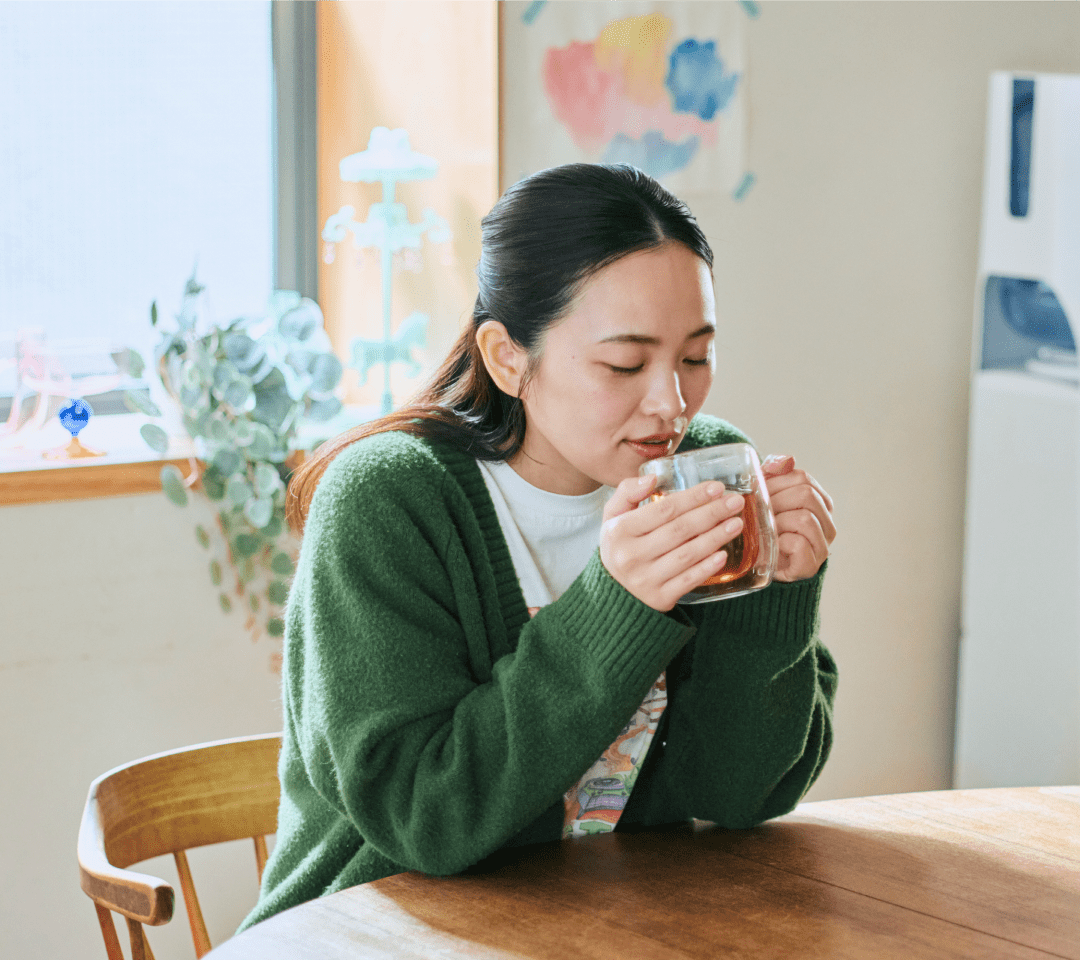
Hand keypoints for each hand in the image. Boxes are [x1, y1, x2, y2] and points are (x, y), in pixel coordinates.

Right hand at [600, 474, 747, 610]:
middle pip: (679, 530)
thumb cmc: (620, 546)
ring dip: (716, 537)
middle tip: (735, 502)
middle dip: (712, 513)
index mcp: (619, 531)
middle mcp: (630, 556)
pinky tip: (723, 554)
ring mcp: (645, 579)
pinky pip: (688, 580)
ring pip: (687, 554)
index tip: (717, 487)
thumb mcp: (613, 516)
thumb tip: (652, 478)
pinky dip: (707, 567)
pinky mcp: (659, 598)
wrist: (614, 592)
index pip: (664, 509)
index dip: (694, 497)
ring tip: (736, 523)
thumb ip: (627, 492)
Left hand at [760, 455, 835, 581]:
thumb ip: (774, 476)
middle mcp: (826, 522)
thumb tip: (785, 459)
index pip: (802, 477)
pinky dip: (780, 541)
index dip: (776, 480)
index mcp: (818, 502)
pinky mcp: (811, 564)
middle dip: (776, 500)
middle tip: (758, 511)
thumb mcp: (766, 499)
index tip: (758, 490)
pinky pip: (798, 543)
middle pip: (806, 495)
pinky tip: (771, 544)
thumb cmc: (765, 530)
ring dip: (777, 521)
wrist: (761, 568)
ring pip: (804, 518)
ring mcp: (822, 544)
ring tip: (764, 528)